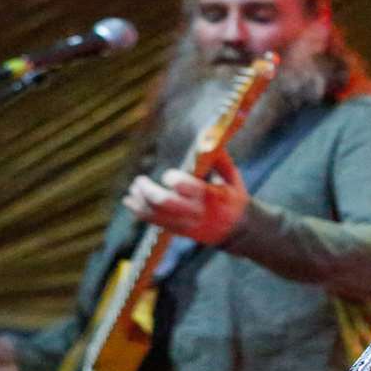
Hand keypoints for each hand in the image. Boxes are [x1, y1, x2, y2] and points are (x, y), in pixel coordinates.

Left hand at [122, 151, 247, 244]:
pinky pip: (155, 223)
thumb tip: (208, 139)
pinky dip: (140, 212)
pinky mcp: (180, 231)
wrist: (239, 231)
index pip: (188, 188)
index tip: (167, 175)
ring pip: (155, 214)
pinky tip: (131, 202)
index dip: (173, 180)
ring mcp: (188, 223)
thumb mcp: (233, 179)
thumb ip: (220, 160)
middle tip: (139, 181)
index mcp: (212, 196)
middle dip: (148, 190)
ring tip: (132, 190)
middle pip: (165, 202)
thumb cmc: (234, 199)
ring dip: (139, 201)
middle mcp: (198, 211)